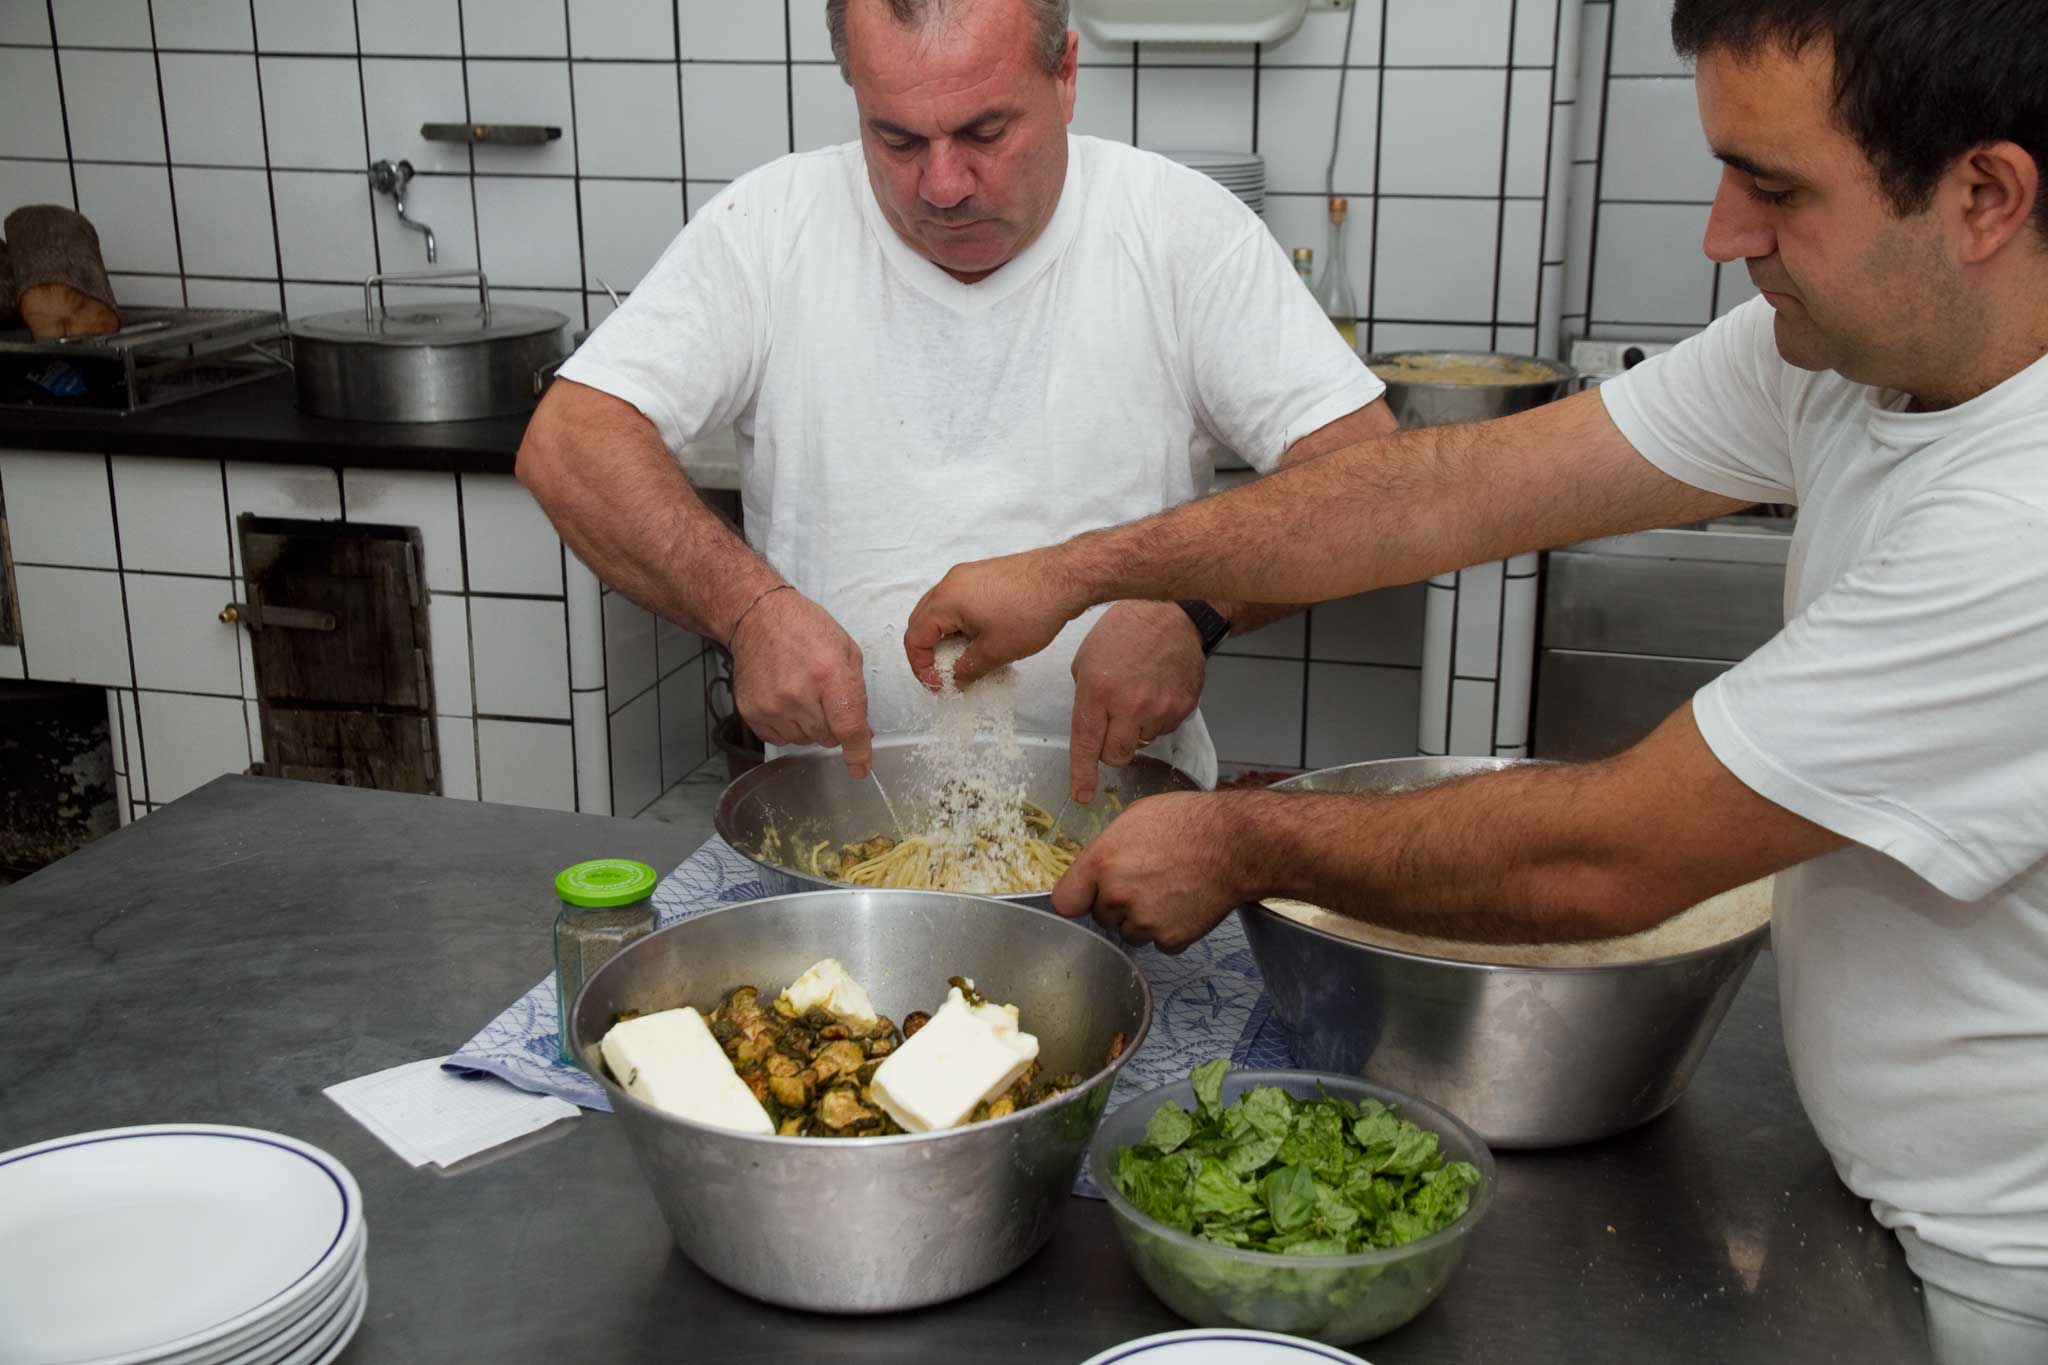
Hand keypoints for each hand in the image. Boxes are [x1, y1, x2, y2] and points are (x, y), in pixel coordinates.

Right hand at [730, 588, 872, 778]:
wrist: (758, 618)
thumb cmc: (804, 629)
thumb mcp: (846, 651)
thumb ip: (857, 694)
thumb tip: (862, 732)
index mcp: (828, 674)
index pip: (847, 726)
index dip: (857, 751)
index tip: (860, 766)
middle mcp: (797, 694)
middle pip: (828, 738)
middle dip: (834, 725)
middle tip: (825, 698)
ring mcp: (772, 706)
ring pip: (805, 741)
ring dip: (811, 726)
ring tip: (803, 694)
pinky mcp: (753, 713)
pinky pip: (781, 739)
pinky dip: (789, 726)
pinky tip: (786, 701)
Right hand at [904, 548, 1087, 690]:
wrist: (1065, 577)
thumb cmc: (1031, 612)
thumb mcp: (996, 652)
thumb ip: (967, 669)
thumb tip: (954, 680)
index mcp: (945, 600)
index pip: (914, 637)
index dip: (921, 667)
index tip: (939, 685)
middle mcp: (950, 582)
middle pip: (922, 621)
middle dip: (928, 652)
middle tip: (945, 675)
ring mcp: (967, 575)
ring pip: (941, 610)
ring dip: (945, 637)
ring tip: (965, 659)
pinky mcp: (984, 574)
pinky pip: (959, 601)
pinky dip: (960, 622)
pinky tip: (981, 638)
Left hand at [1051, 793, 1252, 951]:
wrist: (1236, 844)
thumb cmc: (1190, 822)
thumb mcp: (1135, 818)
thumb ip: (1107, 850)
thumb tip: (1096, 868)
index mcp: (1102, 863)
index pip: (1064, 901)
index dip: (1078, 898)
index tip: (1086, 896)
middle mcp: (1117, 896)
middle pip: (1101, 916)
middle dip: (1117, 904)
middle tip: (1146, 881)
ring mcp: (1144, 921)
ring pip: (1130, 933)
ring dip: (1143, 920)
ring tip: (1169, 890)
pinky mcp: (1171, 938)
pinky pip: (1160, 942)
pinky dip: (1171, 930)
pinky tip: (1184, 904)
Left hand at [1067, 601, 1205, 801]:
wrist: (1170, 615)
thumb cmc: (1123, 632)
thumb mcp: (1086, 661)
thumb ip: (1086, 700)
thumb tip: (1092, 731)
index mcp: (1097, 691)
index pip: (1086, 745)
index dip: (1083, 775)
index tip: (1082, 795)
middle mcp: (1128, 705)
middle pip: (1116, 756)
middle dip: (1111, 749)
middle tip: (1113, 724)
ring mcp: (1159, 709)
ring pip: (1140, 743)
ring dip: (1136, 728)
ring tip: (1139, 693)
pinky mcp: (1182, 708)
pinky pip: (1163, 730)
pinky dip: (1157, 718)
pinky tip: (1157, 690)